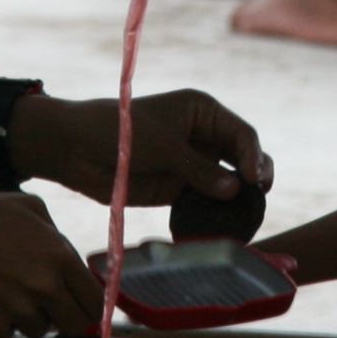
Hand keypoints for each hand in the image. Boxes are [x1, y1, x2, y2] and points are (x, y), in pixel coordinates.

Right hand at [0, 189, 101, 337]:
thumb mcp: (29, 207)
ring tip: (4, 288)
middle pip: (74, 326)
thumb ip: (59, 235)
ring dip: (28, 317)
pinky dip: (0, 320)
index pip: (95, 303)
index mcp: (60, 256)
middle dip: (63, 317)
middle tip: (46, 303)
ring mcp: (18, 310)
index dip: (86, 306)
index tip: (77, 305)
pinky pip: (8, 333)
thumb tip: (75, 265)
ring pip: (39, 331)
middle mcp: (45, 287)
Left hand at [19, 89, 268, 206]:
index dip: (252, 155)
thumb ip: (198, 168)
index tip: (252, 179)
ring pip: (229, 182)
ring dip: (239, 197)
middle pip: (243, 157)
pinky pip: (207, 201)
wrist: (77, 150)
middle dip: (255, 174)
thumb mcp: (161, 145)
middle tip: (259, 193)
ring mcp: (194, 165)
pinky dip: (218, 212)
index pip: (242, 133)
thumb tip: (235, 189)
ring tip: (248, 214)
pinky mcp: (180, 189)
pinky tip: (225, 224)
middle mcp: (204, 137)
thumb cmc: (119, 131)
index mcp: (203, 112)